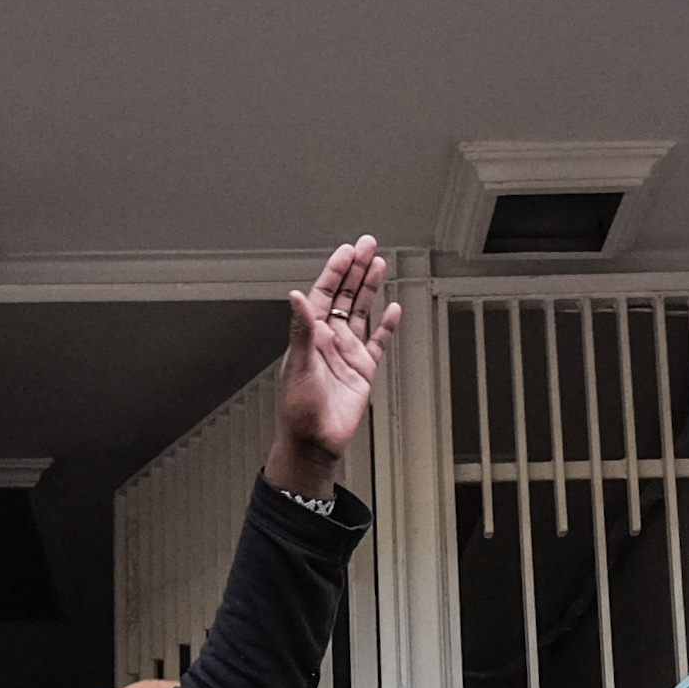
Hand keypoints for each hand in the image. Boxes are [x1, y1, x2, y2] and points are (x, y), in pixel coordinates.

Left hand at [264, 237, 399, 501]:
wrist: (315, 441)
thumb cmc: (298, 409)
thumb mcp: (297, 365)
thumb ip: (300, 329)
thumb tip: (295, 296)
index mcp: (310, 335)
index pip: (323, 293)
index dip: (336, 271)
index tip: (348, 251)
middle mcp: (329, 339)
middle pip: (344, 296)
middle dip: (356, 270)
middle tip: (368, 245)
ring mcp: (347, 353)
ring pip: (360, 313)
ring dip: (370, 289)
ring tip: (380, 264)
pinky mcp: (362, 370)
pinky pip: (377, 342)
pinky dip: (386, 326)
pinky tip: (393, 309)